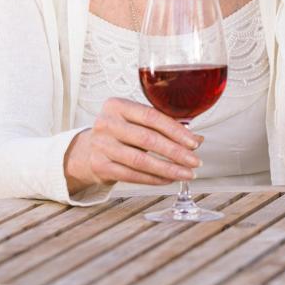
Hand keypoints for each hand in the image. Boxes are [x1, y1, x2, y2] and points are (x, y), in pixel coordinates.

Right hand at [63, 97, 202, 194]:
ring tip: (186, 173)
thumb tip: (197, 139)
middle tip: (195, 161)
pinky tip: (168, 179)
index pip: (152, 117)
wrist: (87, 150)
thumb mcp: (137, 121)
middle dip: (176, 152)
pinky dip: (153, 179)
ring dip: (168, 169)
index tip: (194, 143)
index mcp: (117, 105)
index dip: (176, 131)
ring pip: (140, 161)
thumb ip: (165, 126)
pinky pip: (132, 175)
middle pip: (148, 139)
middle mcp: (106, 123)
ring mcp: (100, 146)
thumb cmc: (119, 131)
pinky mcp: (99, 166)